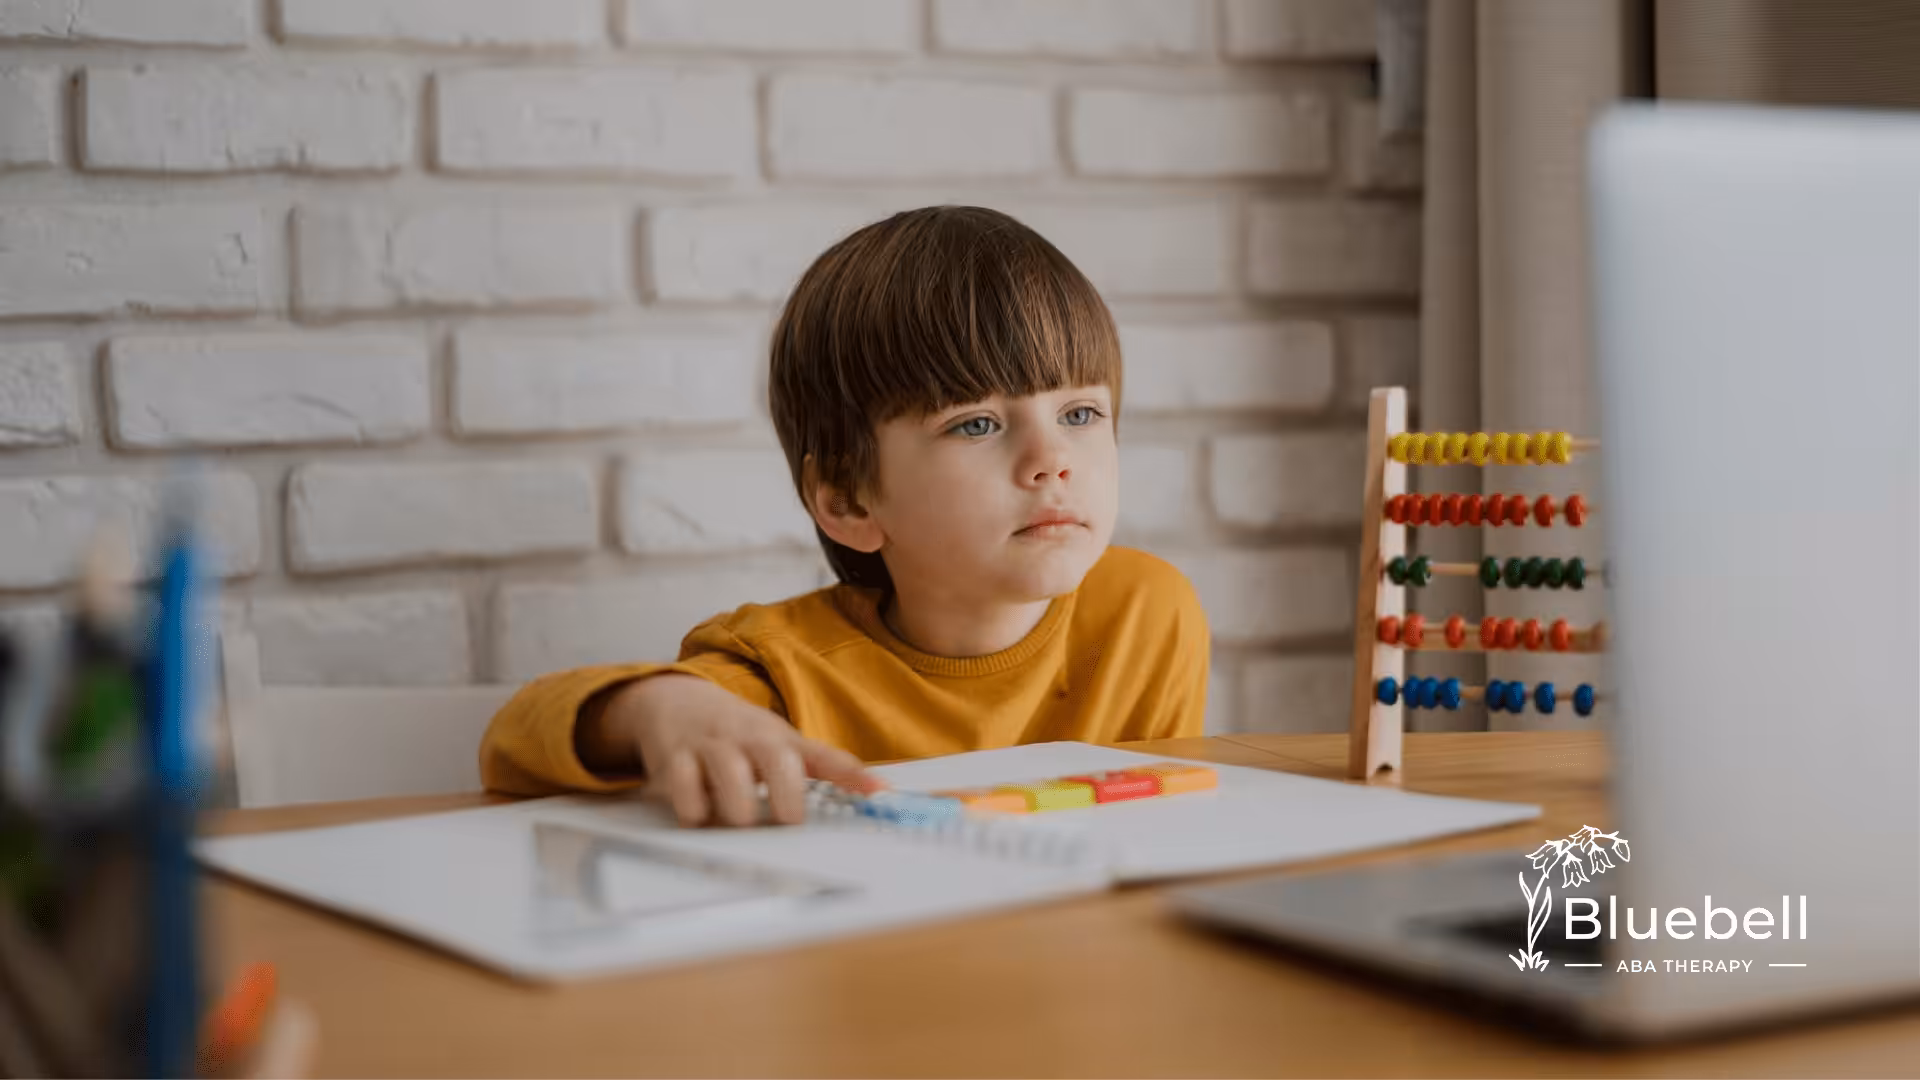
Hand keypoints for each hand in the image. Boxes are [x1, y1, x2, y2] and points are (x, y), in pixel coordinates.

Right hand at [590, 675, 883, 826]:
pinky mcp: (675, 757)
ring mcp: (712, 746)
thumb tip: (878, 790)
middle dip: (786, 801)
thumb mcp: (782, 742)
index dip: (852, 774)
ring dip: (740, 810)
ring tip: (741, 821)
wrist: (675, 700)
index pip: (823, 756)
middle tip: (785, 822)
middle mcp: (750, 739)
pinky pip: (685, 790)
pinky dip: (694, 811)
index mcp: (781, 739)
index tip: (877, 791)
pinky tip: (699, 814)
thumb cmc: (739, 733)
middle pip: (778, 765)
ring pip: (731, 779)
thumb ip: (825, 767)